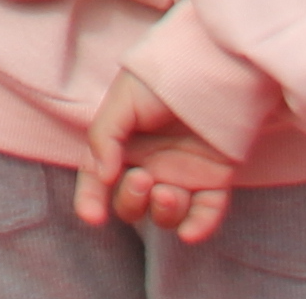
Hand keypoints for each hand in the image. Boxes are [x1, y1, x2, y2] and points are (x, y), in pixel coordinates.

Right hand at [77, 70, 239, 243]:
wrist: (211, 71)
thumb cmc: (161, 80)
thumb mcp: (123, 100)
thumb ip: (104, 136)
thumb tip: (102, 176)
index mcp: (122, 145)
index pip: (98, 177)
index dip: (90, 199)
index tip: (93, 216)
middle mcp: (149, 164)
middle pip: (132, 202)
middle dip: (132, 199)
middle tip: (143, 178)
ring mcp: (182, 175)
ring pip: (166, 214)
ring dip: (163, 213)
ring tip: (169, 192)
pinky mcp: (214, 181)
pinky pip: (206, 214)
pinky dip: (199, 228)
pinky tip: (190, 233)